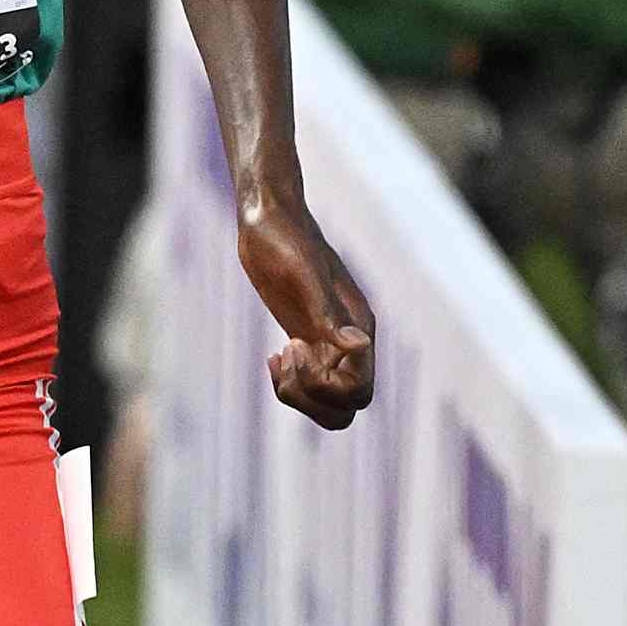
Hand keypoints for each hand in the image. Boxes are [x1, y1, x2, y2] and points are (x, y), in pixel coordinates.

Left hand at [240, 199, 376, 429]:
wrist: (268, 219)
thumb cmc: (286, 240)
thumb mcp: (303, 276)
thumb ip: (327, 314)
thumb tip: (356, 345)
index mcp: (357, 329)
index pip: (358, 391)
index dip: (325, 386)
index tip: (295, 345)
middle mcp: (348, 341)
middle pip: (347, 405)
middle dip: (312, 398)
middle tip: (285, 355)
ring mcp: (328, 342)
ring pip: (329, 401)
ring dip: (300, 395)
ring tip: (278, 358)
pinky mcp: (306, 338)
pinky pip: (310, 382)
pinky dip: (289, 383)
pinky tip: (272, 358)